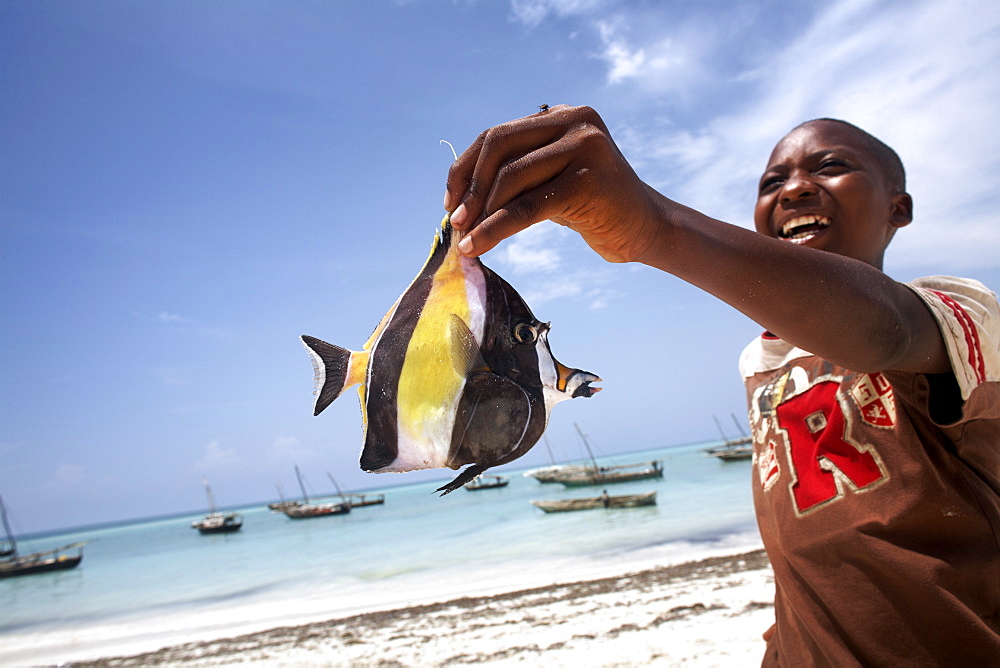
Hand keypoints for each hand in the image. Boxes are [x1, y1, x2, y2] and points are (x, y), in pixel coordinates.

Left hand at [445, 105, 657, 262]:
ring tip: (466, 240)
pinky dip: (496, 228)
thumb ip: (517, 173)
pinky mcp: (587, 181)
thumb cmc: (594, 207)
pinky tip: (479, 246)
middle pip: (499, 146)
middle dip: (469, 186)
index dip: (465, 168)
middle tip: (456, 221)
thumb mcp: (552, 179)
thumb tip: (459, 197)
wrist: (647, 228)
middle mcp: (574, 121)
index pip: (497, 135)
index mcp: (561, 115)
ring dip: (480, 213)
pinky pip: (527, 206)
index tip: (449, 201)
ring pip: (511, 178)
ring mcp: (585, 146)